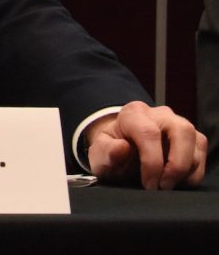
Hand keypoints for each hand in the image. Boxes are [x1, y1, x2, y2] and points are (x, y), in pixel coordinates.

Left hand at [84, 101, 206, 189]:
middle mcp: (159, 114)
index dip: (152, 163)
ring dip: (185, 170)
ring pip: (196, 142)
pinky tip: (176, 181)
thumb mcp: (100, 155)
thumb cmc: (111, 152)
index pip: (149, 133)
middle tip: (163, 186)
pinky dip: (193, 172)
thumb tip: (122, 148)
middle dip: (177, 164)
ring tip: (166, 185)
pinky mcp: (191, 138)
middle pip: (182, 131)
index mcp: (133, 114)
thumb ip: (106, 152)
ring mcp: (178, 123)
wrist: (121, 151)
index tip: (149, 184)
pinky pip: (201, 153)